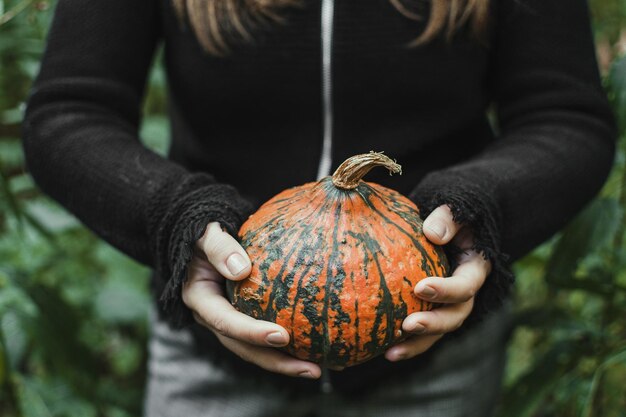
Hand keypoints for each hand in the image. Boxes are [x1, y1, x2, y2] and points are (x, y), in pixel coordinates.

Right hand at [182, 222, 321, 378]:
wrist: (201, 240)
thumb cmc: (206, 233)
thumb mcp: (207, 234)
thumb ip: (220, 248)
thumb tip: (242, 270)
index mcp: (200, 299)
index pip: (226, 322)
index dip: (252, 333)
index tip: (282, 336)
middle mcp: (212, 317)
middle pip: (243, 348)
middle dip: (276, 361)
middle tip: (311, 369)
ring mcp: (227, 321)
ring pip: (254, 349)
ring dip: (284, 362)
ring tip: (317, 368)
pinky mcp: (242, 318)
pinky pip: (263, 335)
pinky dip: (286, 345)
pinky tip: (313, 348)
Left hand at [385, 205, 491, 361]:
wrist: (449, 224)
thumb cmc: (449, 215)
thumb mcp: (454, 210)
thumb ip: (447, 218)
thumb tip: (433, 233)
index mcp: (475, 269)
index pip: (466, 286)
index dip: (446, 290)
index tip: (420, 287)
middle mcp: (466, 292)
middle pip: (456, 316)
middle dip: (433, 324)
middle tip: (408, 325)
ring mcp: (449, 304)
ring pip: (438, 330)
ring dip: (417, 343)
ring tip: (391, 353)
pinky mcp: (431, 309)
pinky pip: (421, 329)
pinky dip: (405, 342)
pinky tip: (382, 349)